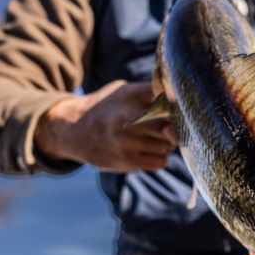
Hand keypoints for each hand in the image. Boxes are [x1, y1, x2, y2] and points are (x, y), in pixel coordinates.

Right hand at [34, 81, 175, 170]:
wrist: (73, 128)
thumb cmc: (108, 107)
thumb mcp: (125, 91)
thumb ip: (152, 93)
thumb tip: (180, 99)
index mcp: (129, 97)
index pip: (166, 104)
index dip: (176, 109)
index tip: (174, 111)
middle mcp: (127, 120)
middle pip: (170, 127)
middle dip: (172, 127)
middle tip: (163, 125)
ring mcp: (125, 142)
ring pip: (167, 146)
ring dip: (166, 144)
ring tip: (153, 137)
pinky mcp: (125, 161)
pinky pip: (159, 162)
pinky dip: (159, 157)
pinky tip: (149, 150)